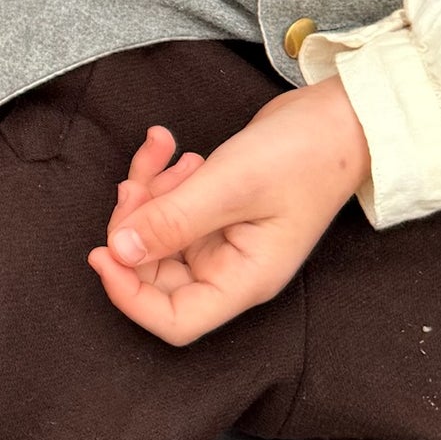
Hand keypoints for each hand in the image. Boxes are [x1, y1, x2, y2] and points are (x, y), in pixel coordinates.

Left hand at [87, 74, 368, 345]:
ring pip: (154, 231)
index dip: (129, 295)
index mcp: (243, 279)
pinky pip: (167, 203)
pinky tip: (165, 143)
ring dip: (146, 191)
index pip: (175, 320)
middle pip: (153, 272)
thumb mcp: (231, 185)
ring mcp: (220, 239)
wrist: (338, 118)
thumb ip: (173, 220)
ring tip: (165, 154)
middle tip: (136, 183)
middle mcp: (230, 267)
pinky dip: (158, 175)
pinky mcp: (212, 211)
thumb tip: (119, 252)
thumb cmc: (303, 156)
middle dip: (133, 226)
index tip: (102, 253)